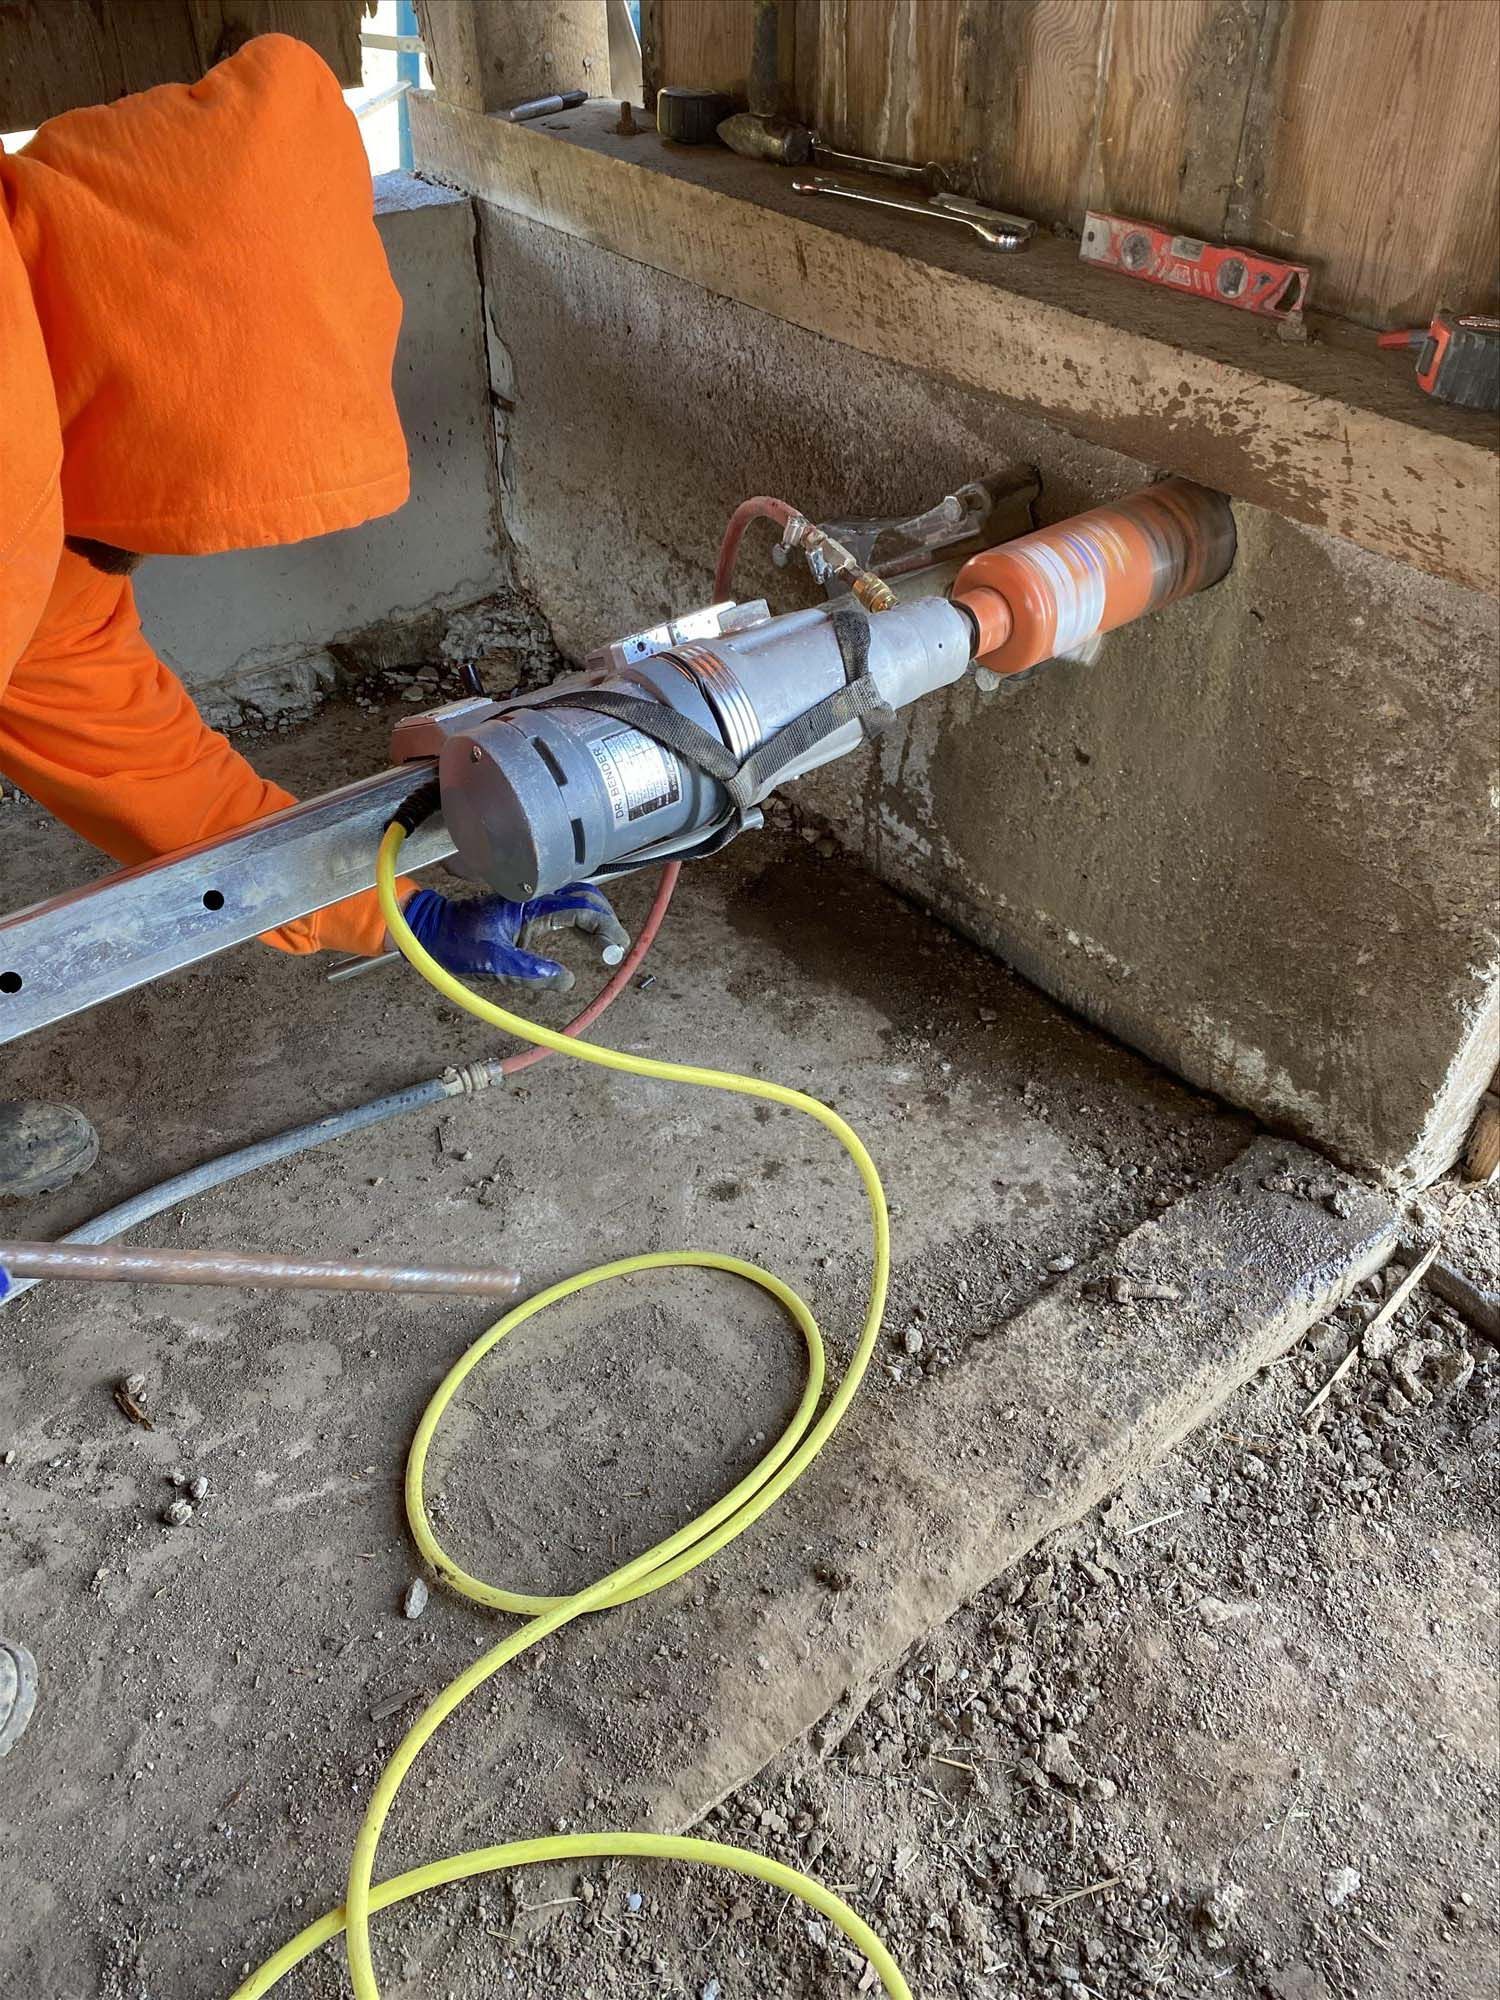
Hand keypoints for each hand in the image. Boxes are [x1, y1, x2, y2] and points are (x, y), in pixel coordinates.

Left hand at [400, 885, 628, 990]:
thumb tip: (566, 981)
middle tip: (616, 948)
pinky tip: (585, 938)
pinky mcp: (524, 907)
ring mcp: (529, 899)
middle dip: (605, 920)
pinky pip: (561, 907)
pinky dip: (580, 920)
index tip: (614, 949)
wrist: (429, 929)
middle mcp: (533, 896)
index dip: (604, 926)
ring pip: (575, 900)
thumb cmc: (456, 943)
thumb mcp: (493, 963)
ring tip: (606, 946)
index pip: (580, 907)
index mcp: (529, 904)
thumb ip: (530, 972)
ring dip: (595, 920)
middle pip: (584, 897)